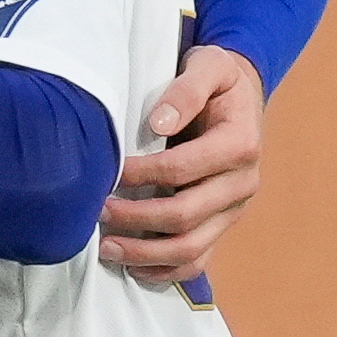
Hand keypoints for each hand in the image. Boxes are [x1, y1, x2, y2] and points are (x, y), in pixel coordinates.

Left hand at [100, 44, 264, 284]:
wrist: (240, 95)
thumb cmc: (218, 79)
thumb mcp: (209, 66)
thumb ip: (185, 89)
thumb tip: (158, 122)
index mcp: (239, 146)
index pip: (182, 169)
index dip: (141, 174)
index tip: (106, 172)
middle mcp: (241, 184)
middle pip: (186, 215)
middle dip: (136, 219)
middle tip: (95, 213)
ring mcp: (232, 209)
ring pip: (193, 247)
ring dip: (147, 254)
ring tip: (105, 249)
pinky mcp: (221, 223)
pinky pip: (199, 259)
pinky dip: (166, 270)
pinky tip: (132, 267)